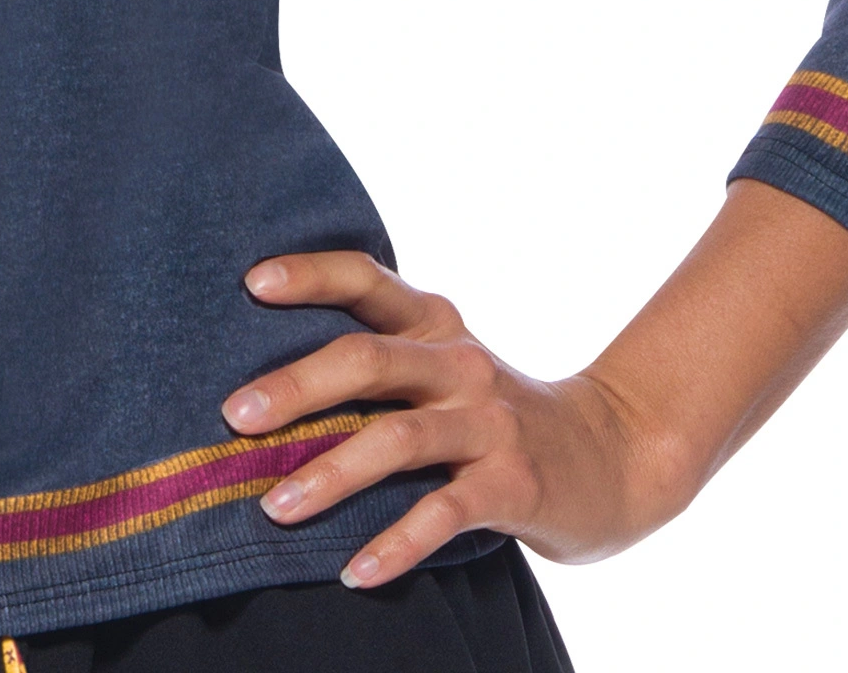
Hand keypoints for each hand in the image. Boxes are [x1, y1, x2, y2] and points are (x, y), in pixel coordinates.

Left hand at [221, 184, 847, 589]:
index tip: (250, 283)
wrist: (612, 454)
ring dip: (330, 472)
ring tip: (273, 508)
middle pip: (369, 357)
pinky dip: (396, 542)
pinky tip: (354, 571)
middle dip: (297, 386)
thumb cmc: (495, 415)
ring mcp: (489, 421)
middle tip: (236, 417)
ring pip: (399, 437)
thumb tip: (260, 388)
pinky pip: (445, 510)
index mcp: (435, 325)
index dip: (311, 275)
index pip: (367, 280)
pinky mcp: (513, 481)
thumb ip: (377, 364)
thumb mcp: (444, 369)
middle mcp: (459, 362)